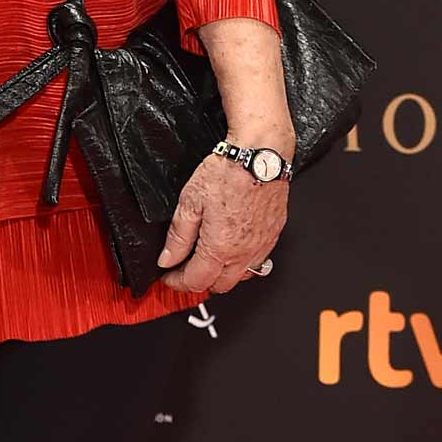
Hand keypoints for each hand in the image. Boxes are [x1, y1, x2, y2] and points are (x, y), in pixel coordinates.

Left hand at [157, 153, 288, 297]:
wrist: (261, 155)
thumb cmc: (229, 172)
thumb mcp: (190, 202)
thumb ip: (178, 237)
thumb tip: (168, 259)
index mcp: (220, 248)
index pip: (195, 281)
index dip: (176, 282)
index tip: (168, 275)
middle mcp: (244, 253)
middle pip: (219, 286)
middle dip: (199, 282)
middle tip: (184, 268)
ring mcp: (262, 246)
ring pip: (241, 277)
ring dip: (223, 274)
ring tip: (207, 259)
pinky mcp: (274, 235)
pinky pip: (258, 261)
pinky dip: (242, 262)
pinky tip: (231, 247)